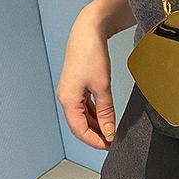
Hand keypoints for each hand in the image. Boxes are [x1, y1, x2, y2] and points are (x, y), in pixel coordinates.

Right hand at [56, 4, 115, 149]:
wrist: (88, 31)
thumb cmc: (91, 55)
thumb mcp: (102, 87)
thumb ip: (106, 112)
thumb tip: (109, 132)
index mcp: (68, 100)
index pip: (79, 130)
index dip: (94, 141)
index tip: (109, 146)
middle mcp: (66, 97)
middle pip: (79, 125)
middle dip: (95, 135)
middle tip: (112, 141)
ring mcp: (71, 92)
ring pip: (82, 116)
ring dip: (96, 125)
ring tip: (111, 131)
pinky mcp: (77, 86)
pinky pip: (85, 106)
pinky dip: (95, 114)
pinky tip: (106, 117)